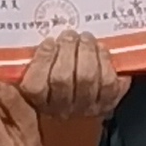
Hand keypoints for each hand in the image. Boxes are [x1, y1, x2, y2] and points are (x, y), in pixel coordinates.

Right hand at [17, 29, 131, 123]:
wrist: (84, 111)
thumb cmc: (56, 88)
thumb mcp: (39, 78)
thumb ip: (36, 64)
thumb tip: (44, 43)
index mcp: (38, 104)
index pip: (36, 86)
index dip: (43, 60)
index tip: (49, 42)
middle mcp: (61, 110)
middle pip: (62, 78)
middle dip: (67, 49)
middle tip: (70, 34)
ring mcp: (86, 107)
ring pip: (87, 77)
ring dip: (87, 51)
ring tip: (85, 38)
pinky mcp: (109, 103)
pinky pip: (108, 81)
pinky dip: (105, 60)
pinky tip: (100, 49)